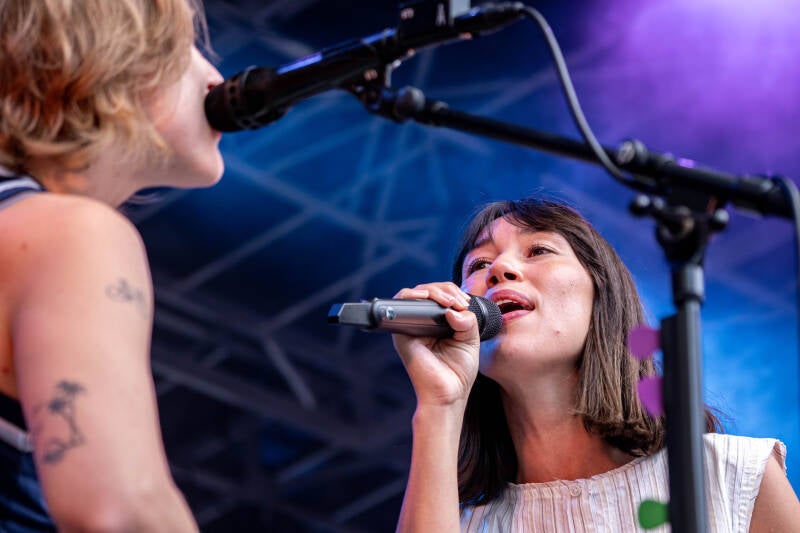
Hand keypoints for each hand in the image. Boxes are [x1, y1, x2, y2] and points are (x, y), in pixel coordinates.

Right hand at [392, 282, 480, 408]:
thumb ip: (467, 321)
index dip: (453, 292)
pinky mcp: (401, 333)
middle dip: (446, 290)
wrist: (449, 394)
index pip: (441, 295)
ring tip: (449, 302)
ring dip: (434, 291)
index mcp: (438, 324)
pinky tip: (429, 300)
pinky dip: (414, 296)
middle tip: (460, 302)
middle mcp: (422, 323)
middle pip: (428, 290)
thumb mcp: (471, 340)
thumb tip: (452, 309)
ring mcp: (410, 326)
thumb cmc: (458, 372)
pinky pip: (401, 305)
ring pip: (415, 293)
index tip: (465, 302)